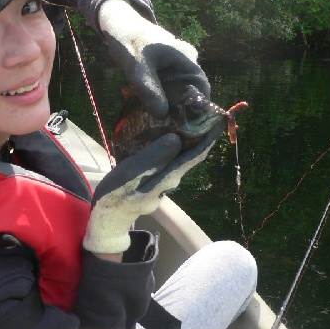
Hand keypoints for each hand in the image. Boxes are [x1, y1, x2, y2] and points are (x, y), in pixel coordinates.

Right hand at [83, 121, 224, 254]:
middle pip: (192, 154)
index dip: (210, 136)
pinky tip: (169, 130)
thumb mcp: (129, 176)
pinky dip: (174, 143)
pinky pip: (171, 158)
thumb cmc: (115, 195)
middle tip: (204, 109)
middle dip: (201, 133)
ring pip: (182, 156)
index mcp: (169, 178)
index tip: (221, 118)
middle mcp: (173, 179)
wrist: (108, 219)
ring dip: (189, 136)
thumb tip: (177, 139)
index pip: (196, 155)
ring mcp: (166, 181)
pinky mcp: (157, 179)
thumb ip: (153, 159)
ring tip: (189, 115)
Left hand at [99, 0, 210, 118]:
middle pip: (191, 91)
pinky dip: (162, 96)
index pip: (203, 88)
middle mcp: (187, 62)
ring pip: (179, 89)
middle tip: (169, 125)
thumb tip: (162, 114)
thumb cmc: (130, 41)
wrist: (119, 26)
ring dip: (171, 102)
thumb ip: (150, 89)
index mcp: (187, 58)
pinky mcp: (166, 68)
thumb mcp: (138, 68)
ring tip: (160, 118)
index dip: (198, 107)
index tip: (185, 124)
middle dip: (182, 108)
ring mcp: (177, 65)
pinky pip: (169, 86)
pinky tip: (152, 106)